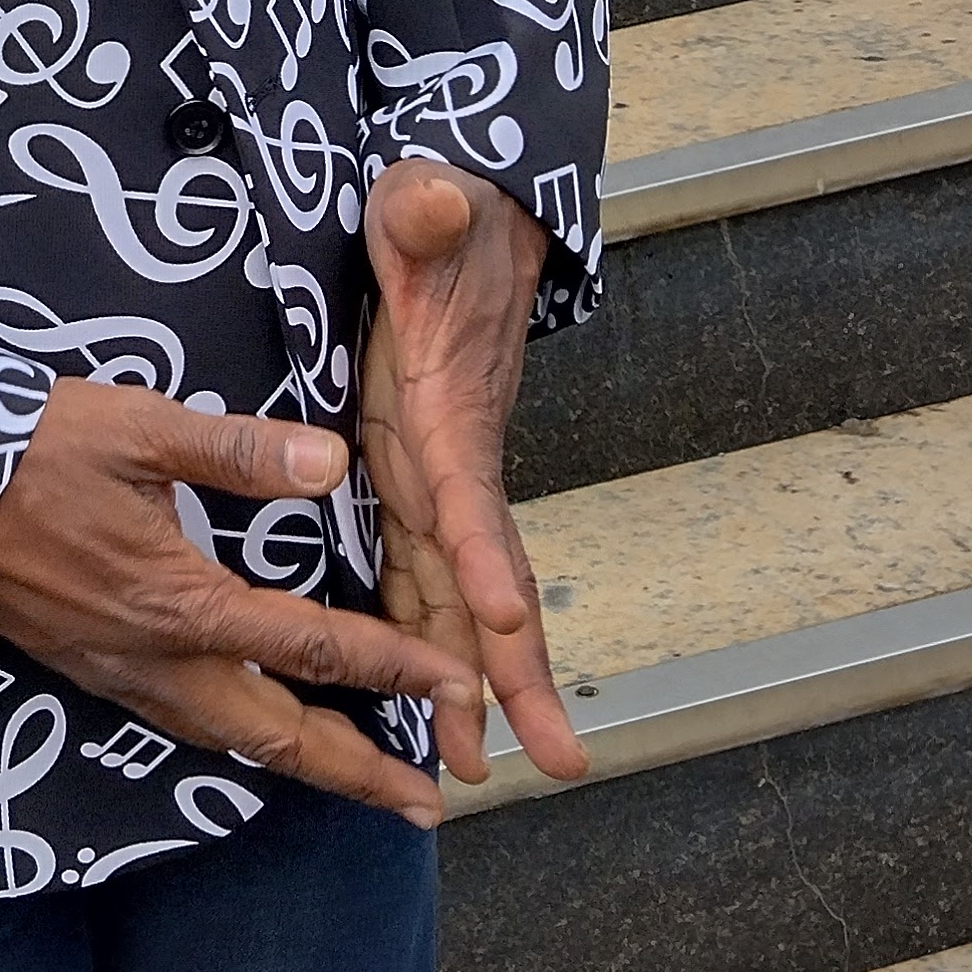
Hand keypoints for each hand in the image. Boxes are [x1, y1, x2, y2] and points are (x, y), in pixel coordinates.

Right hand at [0, 381, 471, 825]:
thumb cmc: (27, 447)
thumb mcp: (138, 428)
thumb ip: (238, 451)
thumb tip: (331, 465)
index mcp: (180, 602)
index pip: (310, 646)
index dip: (392, 668)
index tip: (456, 686)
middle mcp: (155, 659)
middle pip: (277, 738)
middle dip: (357, 775)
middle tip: (426, 804)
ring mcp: (117, 674)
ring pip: (228, 742)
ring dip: (302, 766)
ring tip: (362, 783)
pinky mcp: (87, 669)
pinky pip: (182, 726)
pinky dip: (238, 742)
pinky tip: (254, 731)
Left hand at [360, 159, 584, 789]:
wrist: (458, 219)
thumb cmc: (436, 214)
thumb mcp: (423, 202)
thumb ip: (428, 210)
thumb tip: (437, 198)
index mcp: (449, 405)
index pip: (470, 488)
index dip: (485, 550)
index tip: (510, 615)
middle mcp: (455, 460)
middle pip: (491, 577)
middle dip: (521, 670)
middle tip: (557, 758)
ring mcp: (437, 480)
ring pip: (463, 600)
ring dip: (482, 685)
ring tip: (486, 773)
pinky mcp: (413, 482)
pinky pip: (424, 580)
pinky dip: (434, 646)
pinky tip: (435, 713)